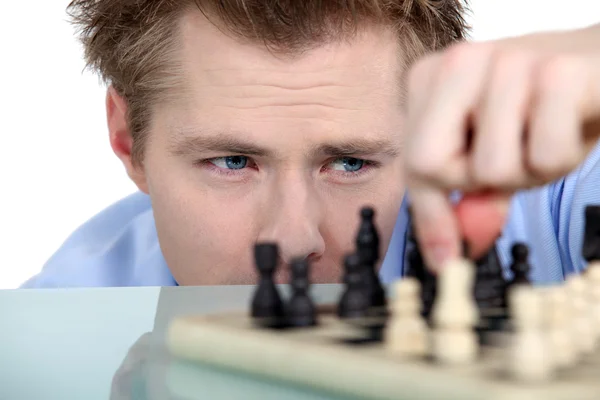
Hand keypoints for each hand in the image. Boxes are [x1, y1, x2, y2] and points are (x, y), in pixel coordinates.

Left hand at [404, 23, 599, 271]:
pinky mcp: (558, 71)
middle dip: (474, 183)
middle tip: (511, 160)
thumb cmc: (542, 111)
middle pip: (429, 163)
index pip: (412, 162)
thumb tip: (446, 257)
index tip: (443, 257)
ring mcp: (505, 60)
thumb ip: (464, 199)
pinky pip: (544, 157)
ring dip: (528, 171)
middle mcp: (457, 61)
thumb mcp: (491, 154)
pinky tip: (570, 125)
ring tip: (544, 135)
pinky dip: (562, 158)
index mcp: (429, 79)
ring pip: (492, 168)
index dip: (430, 215)